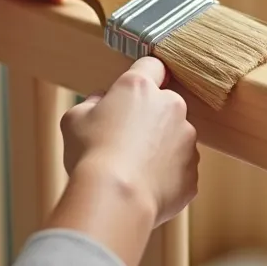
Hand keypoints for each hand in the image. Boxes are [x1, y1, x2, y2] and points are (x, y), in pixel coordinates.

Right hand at [60, 57, 199, 227]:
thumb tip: (103, 102)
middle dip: (149, 119)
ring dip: (159, 149)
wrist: (116, 200)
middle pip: (164, 106)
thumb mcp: (74, 119)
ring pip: (175, 139)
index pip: (151, 65)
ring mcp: (188, 141)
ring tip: (132, 171)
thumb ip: (93, 103)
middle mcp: (171, 107)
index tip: (136, 91)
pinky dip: (164, 178)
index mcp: (141, 88)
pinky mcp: (192, 173)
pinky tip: (142, 188)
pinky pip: (179, 171)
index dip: (144, 75)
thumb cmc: (91, 155)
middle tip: (124, 141)